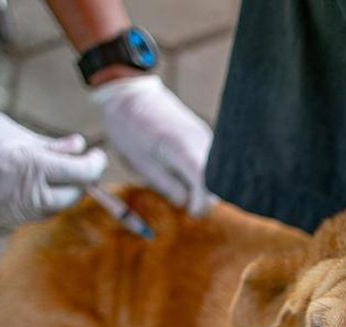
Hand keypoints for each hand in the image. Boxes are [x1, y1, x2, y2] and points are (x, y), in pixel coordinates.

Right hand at [0, 95, 106, 222]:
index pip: (79, 174)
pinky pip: (24, 214)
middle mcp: (15, 193)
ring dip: (59, 194)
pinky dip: (36, 201)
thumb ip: (47, 145)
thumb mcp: (11, 129)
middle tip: (82, 164)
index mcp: (25, 165)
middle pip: (68, 198)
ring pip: (47, 211)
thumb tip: (79, 148)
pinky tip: (33, 183)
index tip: (96, 155)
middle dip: (79, 183)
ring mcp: (0, 208)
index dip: (95, 165)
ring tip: (57, 172)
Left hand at [93, 75, 212, 217]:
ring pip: (214, 172)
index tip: (190, 213)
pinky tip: (179, 170)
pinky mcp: (203, 134)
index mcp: (182, 147)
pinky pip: (209, 161)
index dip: (201, 203)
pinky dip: (200, 173)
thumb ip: (169, 187)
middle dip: (202, 196)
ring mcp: (205, 135)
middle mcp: (201, 140)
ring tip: (175, 182)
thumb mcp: (142, 164)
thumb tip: (187, 205)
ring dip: (200, 184)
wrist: (129, 94)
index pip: (206, 184)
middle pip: (216, 181)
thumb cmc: (129, 129)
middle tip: (180, 201)